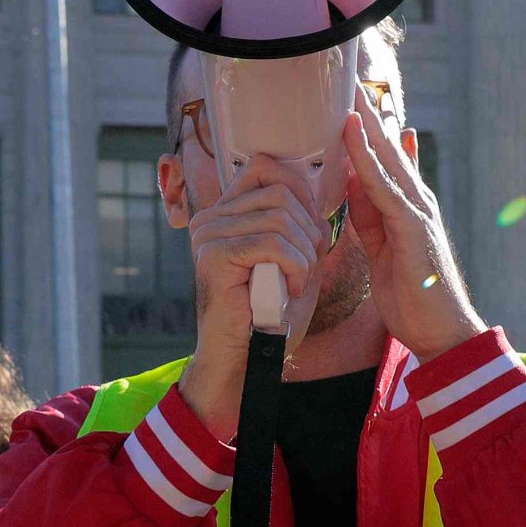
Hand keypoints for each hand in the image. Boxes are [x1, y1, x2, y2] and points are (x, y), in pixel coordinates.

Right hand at [179, 154, 330, 434]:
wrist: (246, 358)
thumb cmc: (271, 313)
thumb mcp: (292, 257)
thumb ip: (298, 221)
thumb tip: (316, 184)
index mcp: (226, 211)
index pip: (266, 168)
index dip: (301, 193)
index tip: (312, 232)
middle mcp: (211, 216)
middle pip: (280, 192)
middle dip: (308, 229)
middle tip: (308, 266)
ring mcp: (208, 233)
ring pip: (280, 217)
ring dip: (303, 252)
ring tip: (299, 280)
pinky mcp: (214, 255)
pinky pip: (272, 244)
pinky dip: (294, 266)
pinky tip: (292, 288)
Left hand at [341, 108, 475, 358]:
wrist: (442, 333)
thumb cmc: (412, 298)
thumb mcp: (381, 251)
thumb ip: (368, 217)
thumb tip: (352, 185)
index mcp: (406, 206)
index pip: (384, 159)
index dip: (367, 129)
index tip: (349, 100)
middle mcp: (415, 200)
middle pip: (387, 148)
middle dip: (367, 114)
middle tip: (349, 78)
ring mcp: (417, 211)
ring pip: (386, 158)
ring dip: (366, 124)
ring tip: (349, 91)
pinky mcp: (412, 226)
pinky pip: (383, 185)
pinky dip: (367, 158)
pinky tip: (353, 135)